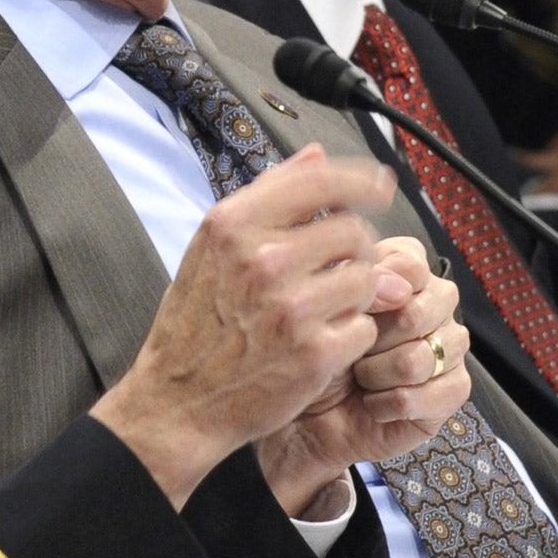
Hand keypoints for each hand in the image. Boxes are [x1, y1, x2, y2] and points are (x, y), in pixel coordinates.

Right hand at [92, 146, 397, 508]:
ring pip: (366, 279)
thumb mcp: (211, 248)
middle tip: (340, 274)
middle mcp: (262, 258)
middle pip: (352, 232)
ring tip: (327, 311)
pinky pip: (364, 326)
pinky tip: (322, 344)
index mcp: (233, 224)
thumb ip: (265, 198)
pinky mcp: (314, 352)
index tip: (381, 187)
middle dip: (355, 252)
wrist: (176, 402)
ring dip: (357, 295)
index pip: (320, 182)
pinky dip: (352, 336)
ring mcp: (290, 306)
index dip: (361, 181)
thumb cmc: (194, 326)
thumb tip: (313, 154)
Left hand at [256, 237, 472, 516]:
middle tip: (354, 351)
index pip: (410, 262)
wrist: (303, 419)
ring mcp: (448, 348)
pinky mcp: (453, 391)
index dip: (379, 286)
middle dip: (376, 337)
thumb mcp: (324, 313)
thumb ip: (357, 285)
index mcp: (404, 277)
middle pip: (422, 309)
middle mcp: (433, 307)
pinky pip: (431, 393)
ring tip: (360, 379)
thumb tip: (395, 285)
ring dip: (377, 374)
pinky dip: (390, 403)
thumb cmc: (314, 359)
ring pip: (422, 356)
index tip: (355, 308)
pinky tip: (373, 404)